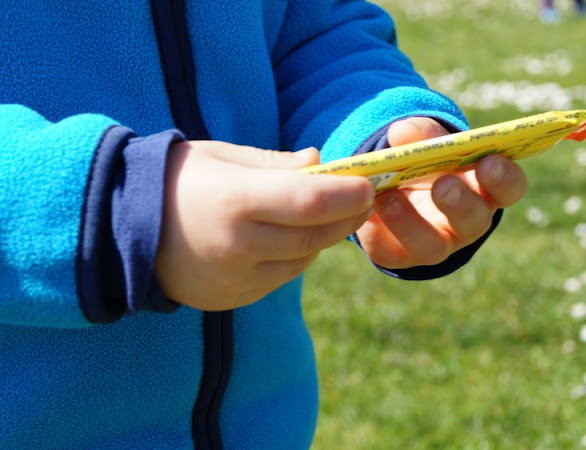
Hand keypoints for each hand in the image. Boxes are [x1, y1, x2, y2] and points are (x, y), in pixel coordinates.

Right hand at [154, 141, 374, 310]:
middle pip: (314, 235)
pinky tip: (290, 238)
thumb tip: (319, 161)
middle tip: (362, 200)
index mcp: (235, 200)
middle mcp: (238, 245)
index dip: (348, 194)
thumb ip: (274, 163)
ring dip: (321, 238)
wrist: (123, 227)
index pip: (311, 200)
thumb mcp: (222, 156)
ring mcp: (235, 278)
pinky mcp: (231, 297)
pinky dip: (295, 257)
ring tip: (326, 214)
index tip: (368, 184)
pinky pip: (279, 278)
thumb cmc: (178, 180)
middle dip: (346, 217)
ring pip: (301, 260)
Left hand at [356, 117, 527, 268]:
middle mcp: (466, 223)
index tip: (489, 161)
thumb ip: (421, 135)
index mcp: (484, 190)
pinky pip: (391, 252)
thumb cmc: (424, 162)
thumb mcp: (426, 143)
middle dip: (460, 204)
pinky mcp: (399, 255)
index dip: (503, 178)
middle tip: (443, 185)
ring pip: (432, 247)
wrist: (393, 188)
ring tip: (388, 198)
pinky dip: (377, 232)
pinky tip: (365, 213)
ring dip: (411, 223)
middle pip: (474, 221)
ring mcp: (435, 245)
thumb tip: (402, 131)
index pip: (509, 188)